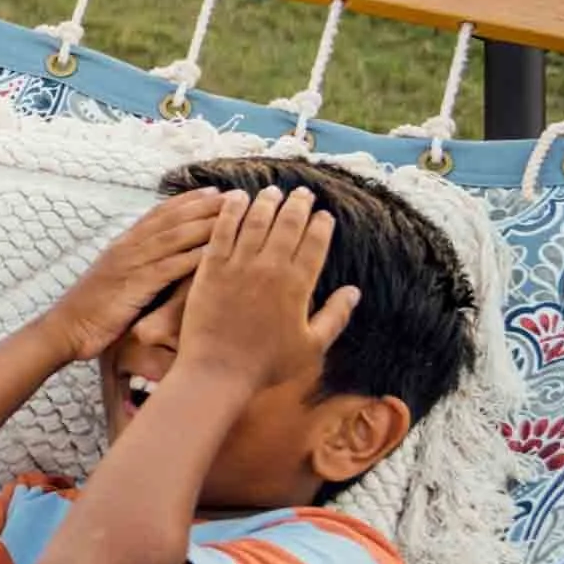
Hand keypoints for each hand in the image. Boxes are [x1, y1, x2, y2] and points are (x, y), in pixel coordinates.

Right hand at [38, 191, 224, 361]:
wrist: (66, 329)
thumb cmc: (91, 311)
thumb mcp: (114, 279)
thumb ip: (135, 265)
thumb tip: (157, 261)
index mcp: (123, 244)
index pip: (159, 213)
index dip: (187, 200)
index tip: (213, 191)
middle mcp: (128, 247)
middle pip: (172, 218)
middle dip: (205, 205)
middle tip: (236, 196)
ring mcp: (131, 264)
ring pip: (175, 236)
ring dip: (206, 224)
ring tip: (234, 216)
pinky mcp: (135, 284)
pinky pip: (170, 266)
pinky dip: (194, 257)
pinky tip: (217, 251)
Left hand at [179, 185, 359, 391]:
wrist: (217, 372)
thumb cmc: (266, 365)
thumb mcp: (312, 346)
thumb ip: (335, 316)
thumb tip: (354, 291)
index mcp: (297, 285)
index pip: (315, 242)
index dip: (321, 224)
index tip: (323, 214)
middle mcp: (270, 269)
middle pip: (288, 225)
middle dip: (297, 205)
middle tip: (301, 193)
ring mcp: (238, 266)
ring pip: (256, 221)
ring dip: (266, 202)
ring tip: (272, 191)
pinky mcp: (209, 269)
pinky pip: (221, 231)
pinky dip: (231, 211)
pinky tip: (236, 198)